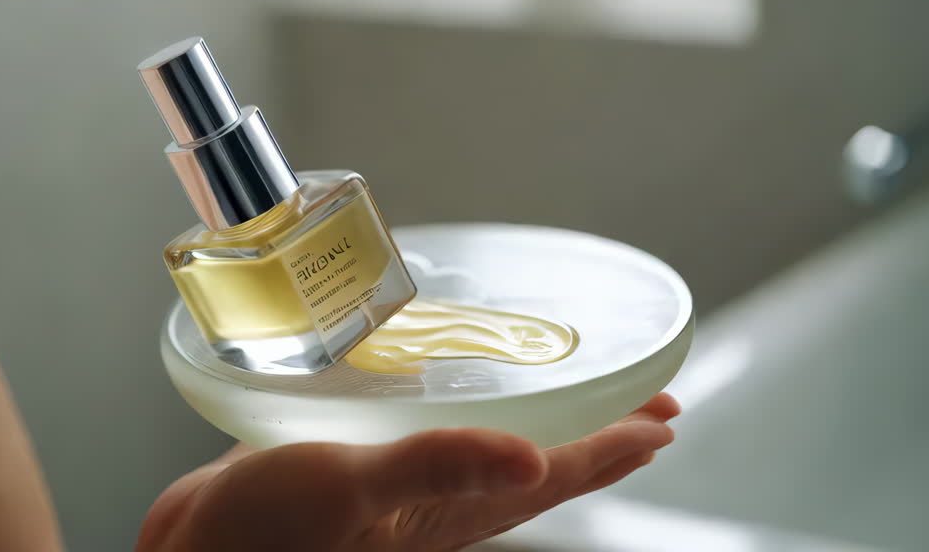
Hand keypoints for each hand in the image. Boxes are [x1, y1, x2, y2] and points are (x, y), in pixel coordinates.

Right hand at [136, 393, 679, 551]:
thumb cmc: (262, 537)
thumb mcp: (351, 489)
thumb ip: (437, 465)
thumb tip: (534, 460)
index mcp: (452, 511)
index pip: (561, 474)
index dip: (617, 445)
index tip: (666, 414)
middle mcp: (439, 501)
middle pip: (544, 464)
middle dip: (597, 434)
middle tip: (642, 401)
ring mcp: (402, 487)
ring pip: (490, 451)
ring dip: (539, 423)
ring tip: (568, 395)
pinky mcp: (361, 466)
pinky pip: (435, 438)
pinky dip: (463, 414)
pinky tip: (449, 390)